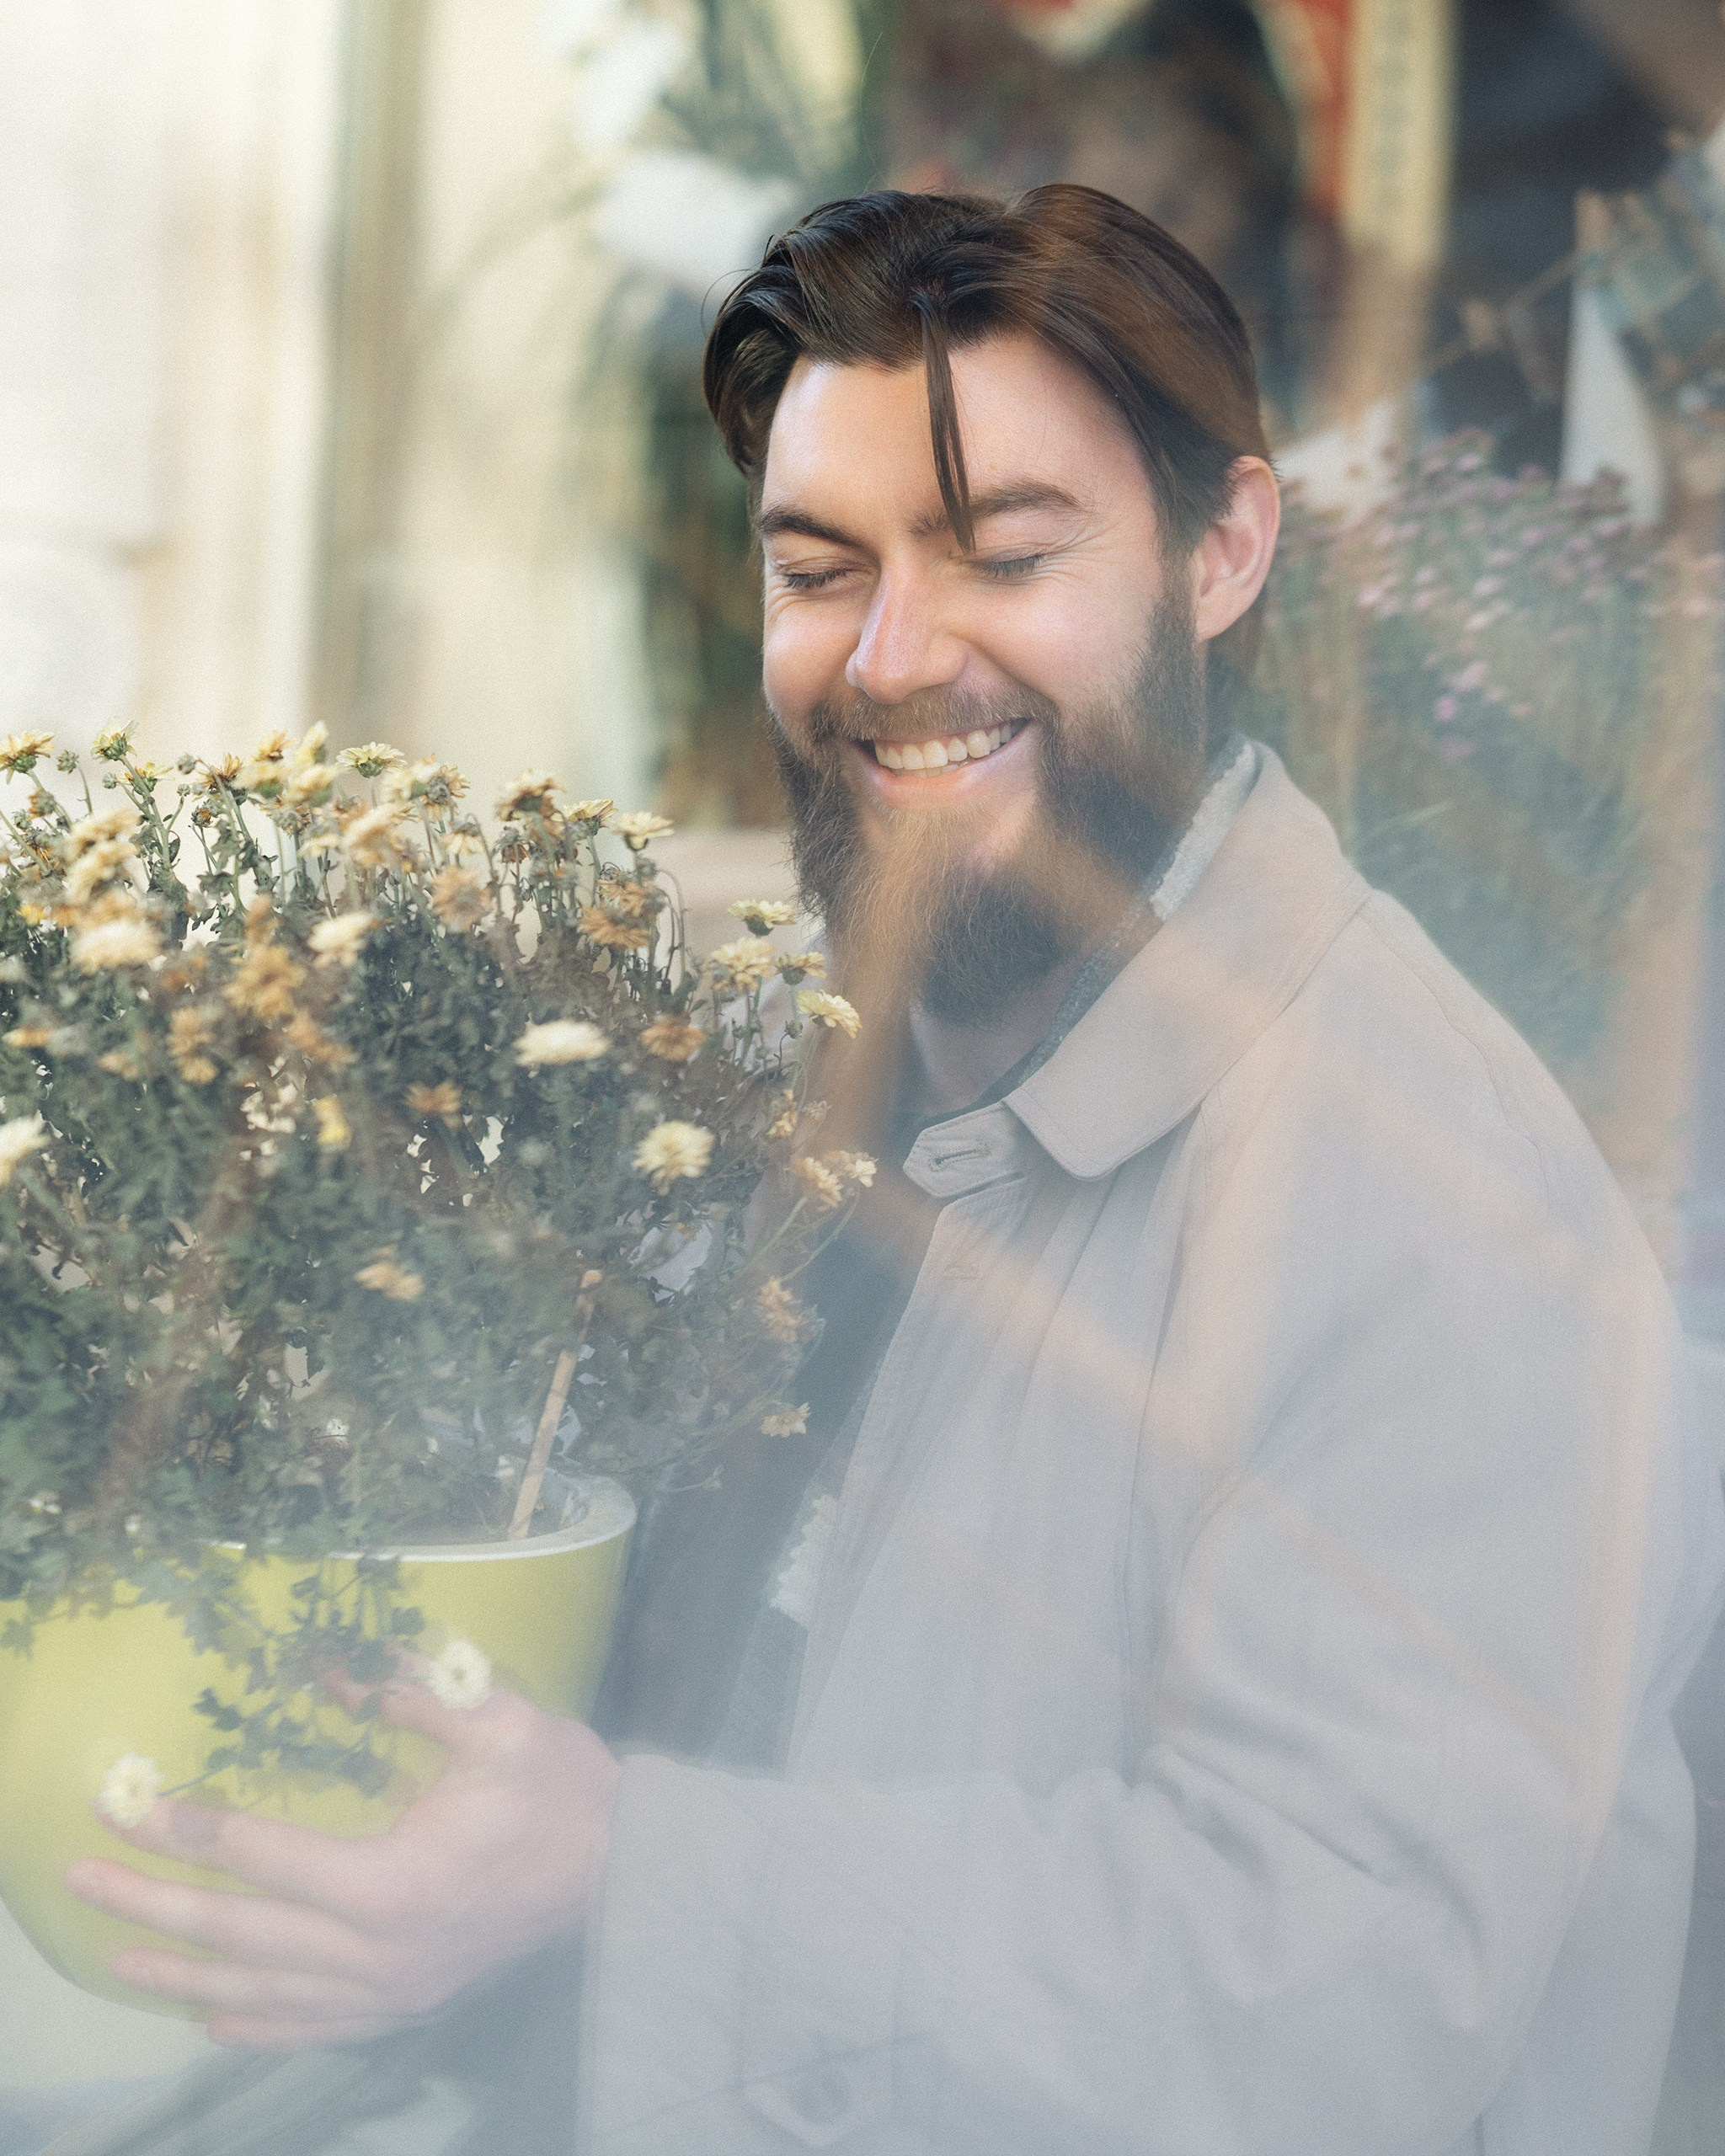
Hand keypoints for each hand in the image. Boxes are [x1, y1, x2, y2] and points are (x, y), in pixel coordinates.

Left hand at [64, 1673, 619, 2050]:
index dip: (189, 1827)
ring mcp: (387, 1993)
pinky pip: (306, 2028)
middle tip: (82, 1876)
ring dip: (178, 1970)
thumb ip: (416, 1696)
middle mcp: (373, 1953)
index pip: (261, 1853)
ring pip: (258, 1991)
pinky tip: (208, 2013)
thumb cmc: (565, 1795)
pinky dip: (249, 2021)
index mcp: (389, 1881)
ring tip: (114, 1949)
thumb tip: (338, 1671)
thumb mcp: (502, 1725)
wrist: (627, 1877)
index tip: (129, 1805)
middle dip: (152, 1900)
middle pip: (237, 1933)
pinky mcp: (404, 2008)